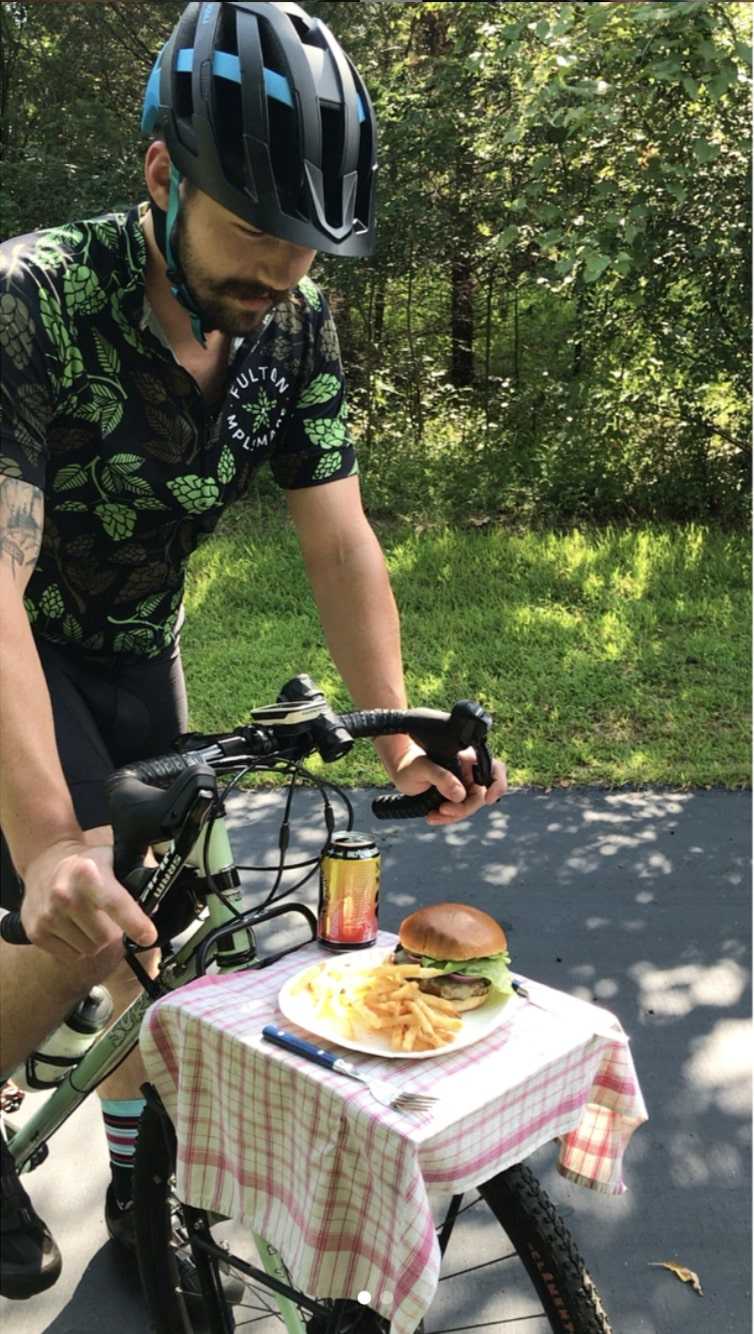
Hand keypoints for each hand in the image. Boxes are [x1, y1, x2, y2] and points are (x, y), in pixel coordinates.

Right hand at [19, 837, 157, 962]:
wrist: (45, 861)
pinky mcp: (37, 932)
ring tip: (89, 919)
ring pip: (90, 949)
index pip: (116, 904)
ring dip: (95, 941)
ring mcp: (48, 915)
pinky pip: (71, 955)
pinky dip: (78, 946)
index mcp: (89, 874)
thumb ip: (135, 882)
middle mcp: (65, 895)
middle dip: (115, 933)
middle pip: (106, 937)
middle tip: (109, 918)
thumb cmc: (86, 864)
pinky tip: (74, 926)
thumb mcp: (113, 861)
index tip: (148, 936)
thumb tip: (157, 908)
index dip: (135, 923)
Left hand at [391, 744, 507, 826]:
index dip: (497, 784)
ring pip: (469, 807)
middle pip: (480, 795)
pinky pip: (459, 812)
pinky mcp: (455, 798)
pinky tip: (432, 816)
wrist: (400, 773)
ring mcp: (463, 786)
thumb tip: (459, 795)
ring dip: (453, 815)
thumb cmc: (410, 764)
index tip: (487, 799)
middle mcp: (469, 773)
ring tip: (432, 816)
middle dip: (464, 807)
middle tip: (443, 810)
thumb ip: (441, 778)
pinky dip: (447, 817)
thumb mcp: (422, 768)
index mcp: (467, 758)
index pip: (494, 769)